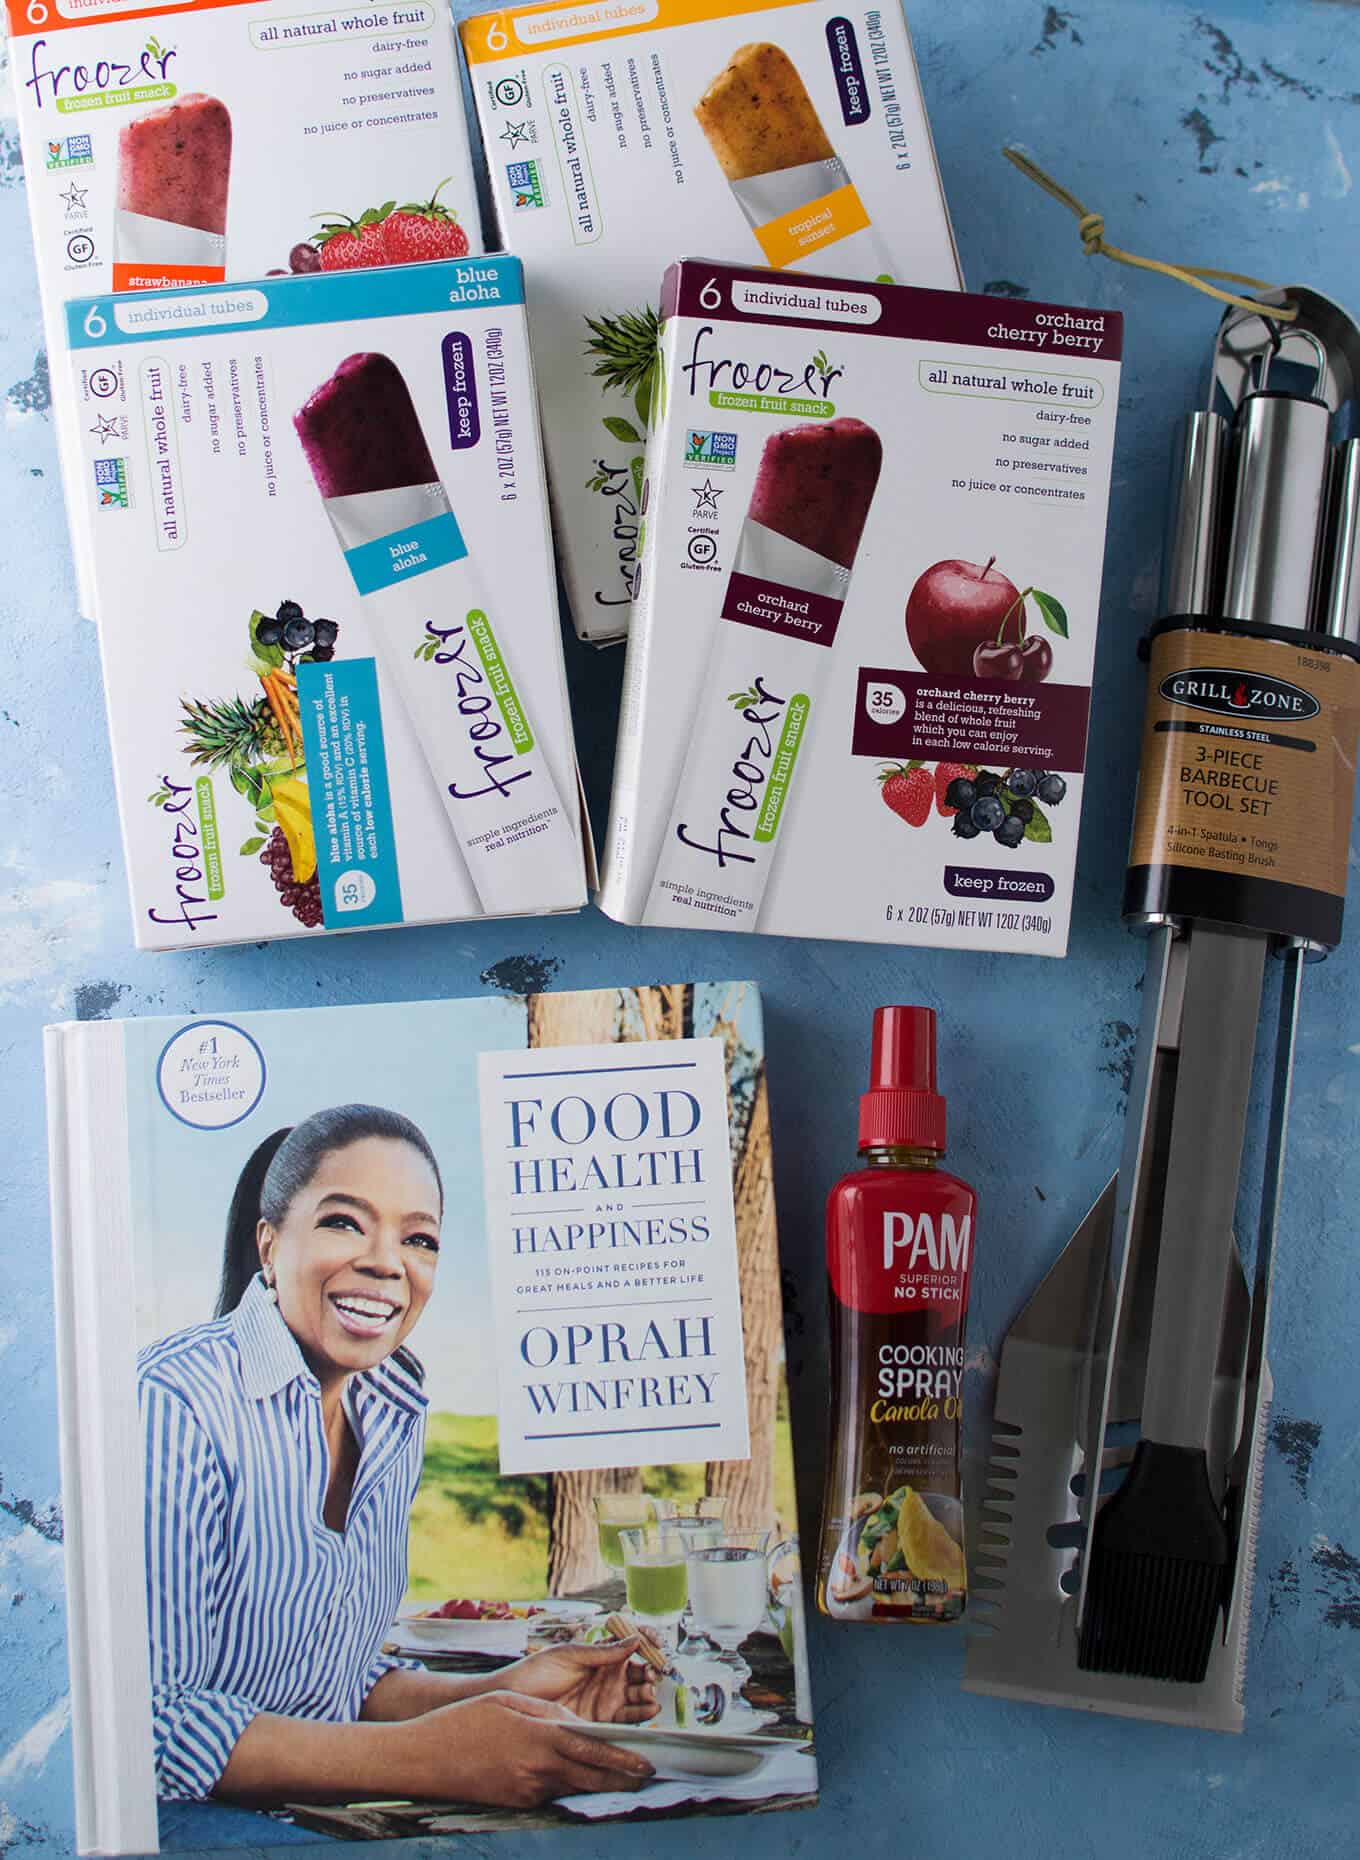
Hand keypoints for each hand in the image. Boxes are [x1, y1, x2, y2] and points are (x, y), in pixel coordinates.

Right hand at [397, 1690, 653, 1808]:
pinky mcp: (516, 1803)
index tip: (648, 1763)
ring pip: (573, 1786)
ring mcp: (527, 1792)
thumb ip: (548, 1712)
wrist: (425, 1759)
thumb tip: (575, 1722)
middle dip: (621, 1779)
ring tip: (619, 1774)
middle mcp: (538, 1771)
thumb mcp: (510, 1702)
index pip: (593, 1752)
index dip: (623, 1760)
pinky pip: (551, 1792)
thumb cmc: (465, 1721)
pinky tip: (573, 1775)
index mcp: (539, 1740)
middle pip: (590, 1779)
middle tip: (647, 1776)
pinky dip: (566, 1783)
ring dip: (595, 1781)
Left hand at [497, 1638, 660, 1723]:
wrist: (514, 1702)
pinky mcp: (600, 1721)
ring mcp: (604, 1699)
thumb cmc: (536, 1672)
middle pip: (637, 1674)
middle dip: (649, 1673)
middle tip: (650, 1676)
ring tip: (650, 1693)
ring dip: (647, 1694)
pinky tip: (648, 1711)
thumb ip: (602, 1652)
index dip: (646, 1646)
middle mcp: (605, 1678)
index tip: (655, 1644)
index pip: (630, 1648)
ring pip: (635, 1696)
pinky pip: (626, 1719)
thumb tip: (634, 1639)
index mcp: (599, 1657)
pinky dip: (641, 1715)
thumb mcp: (570, 1655)